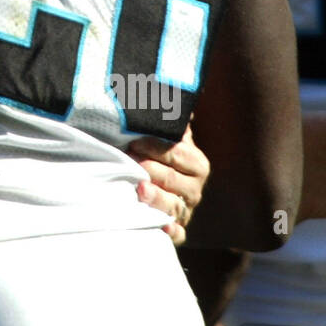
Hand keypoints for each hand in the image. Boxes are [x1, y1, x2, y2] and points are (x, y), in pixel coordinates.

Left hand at [128, 122, 209, 245]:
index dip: (155, 146)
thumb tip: (165, 90)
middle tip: (130, 161)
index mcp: (195, 162)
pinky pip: (177, 234)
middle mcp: (194, 188)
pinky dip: (169, 231)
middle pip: (174, 179)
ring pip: (174, 206)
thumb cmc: (151, 153)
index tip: (133, 141)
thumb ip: (164, 118)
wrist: (149, 181)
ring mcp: (185, 210)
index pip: (178, 152)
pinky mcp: (176, 230)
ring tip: (139, 189)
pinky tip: (158, 225)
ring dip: (156, 198)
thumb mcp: (161, 135)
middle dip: (151, 169)